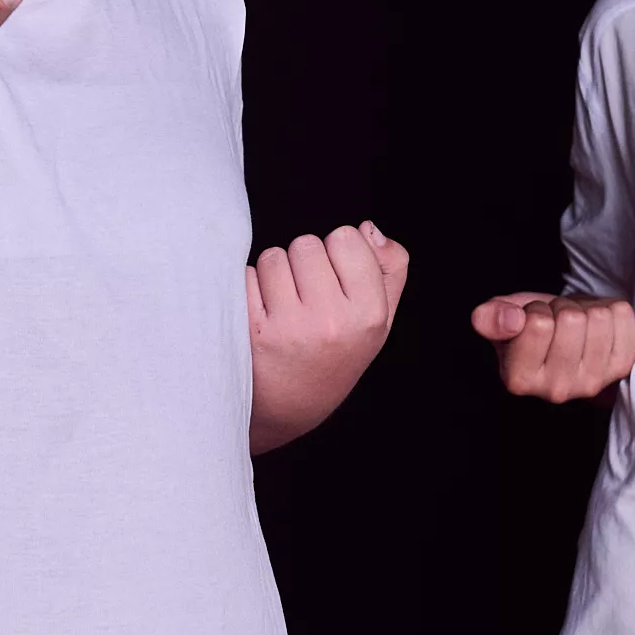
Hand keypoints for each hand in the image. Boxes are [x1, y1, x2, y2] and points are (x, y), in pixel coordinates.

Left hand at [248, 222, 412, 452]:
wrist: (290, 406)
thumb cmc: (336, 353)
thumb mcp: (379, 319)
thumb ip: (389, 270)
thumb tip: (367, 228)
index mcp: (369, 314)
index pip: (346, 238)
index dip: (337, 252)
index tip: (335, 279)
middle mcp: (331, 322)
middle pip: (307, 243)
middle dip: (304, 263)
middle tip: (307, 297)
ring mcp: (289, 328)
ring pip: (273, 257)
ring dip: (274, 273)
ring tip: (284, 306)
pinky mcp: (251, 333)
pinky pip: (245, 276)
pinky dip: (249, 288)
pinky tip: (261, 315)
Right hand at [470, 293, 634, 402]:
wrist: (564, 338)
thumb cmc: (530, 327)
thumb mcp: (501, 319)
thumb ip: (489, 318)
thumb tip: (512, 319)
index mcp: (520, 380)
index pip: (538, 323)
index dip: (536, 310)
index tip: (533, 321)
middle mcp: (556, 390)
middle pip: (571, 320)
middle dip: (562, 309)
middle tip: (556, 321)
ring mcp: (593, 382)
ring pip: (598, 318)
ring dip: (586, 309)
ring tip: (576, 325)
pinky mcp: (621, 366)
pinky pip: (621, 316)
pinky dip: (610, 309)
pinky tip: (596, 327)